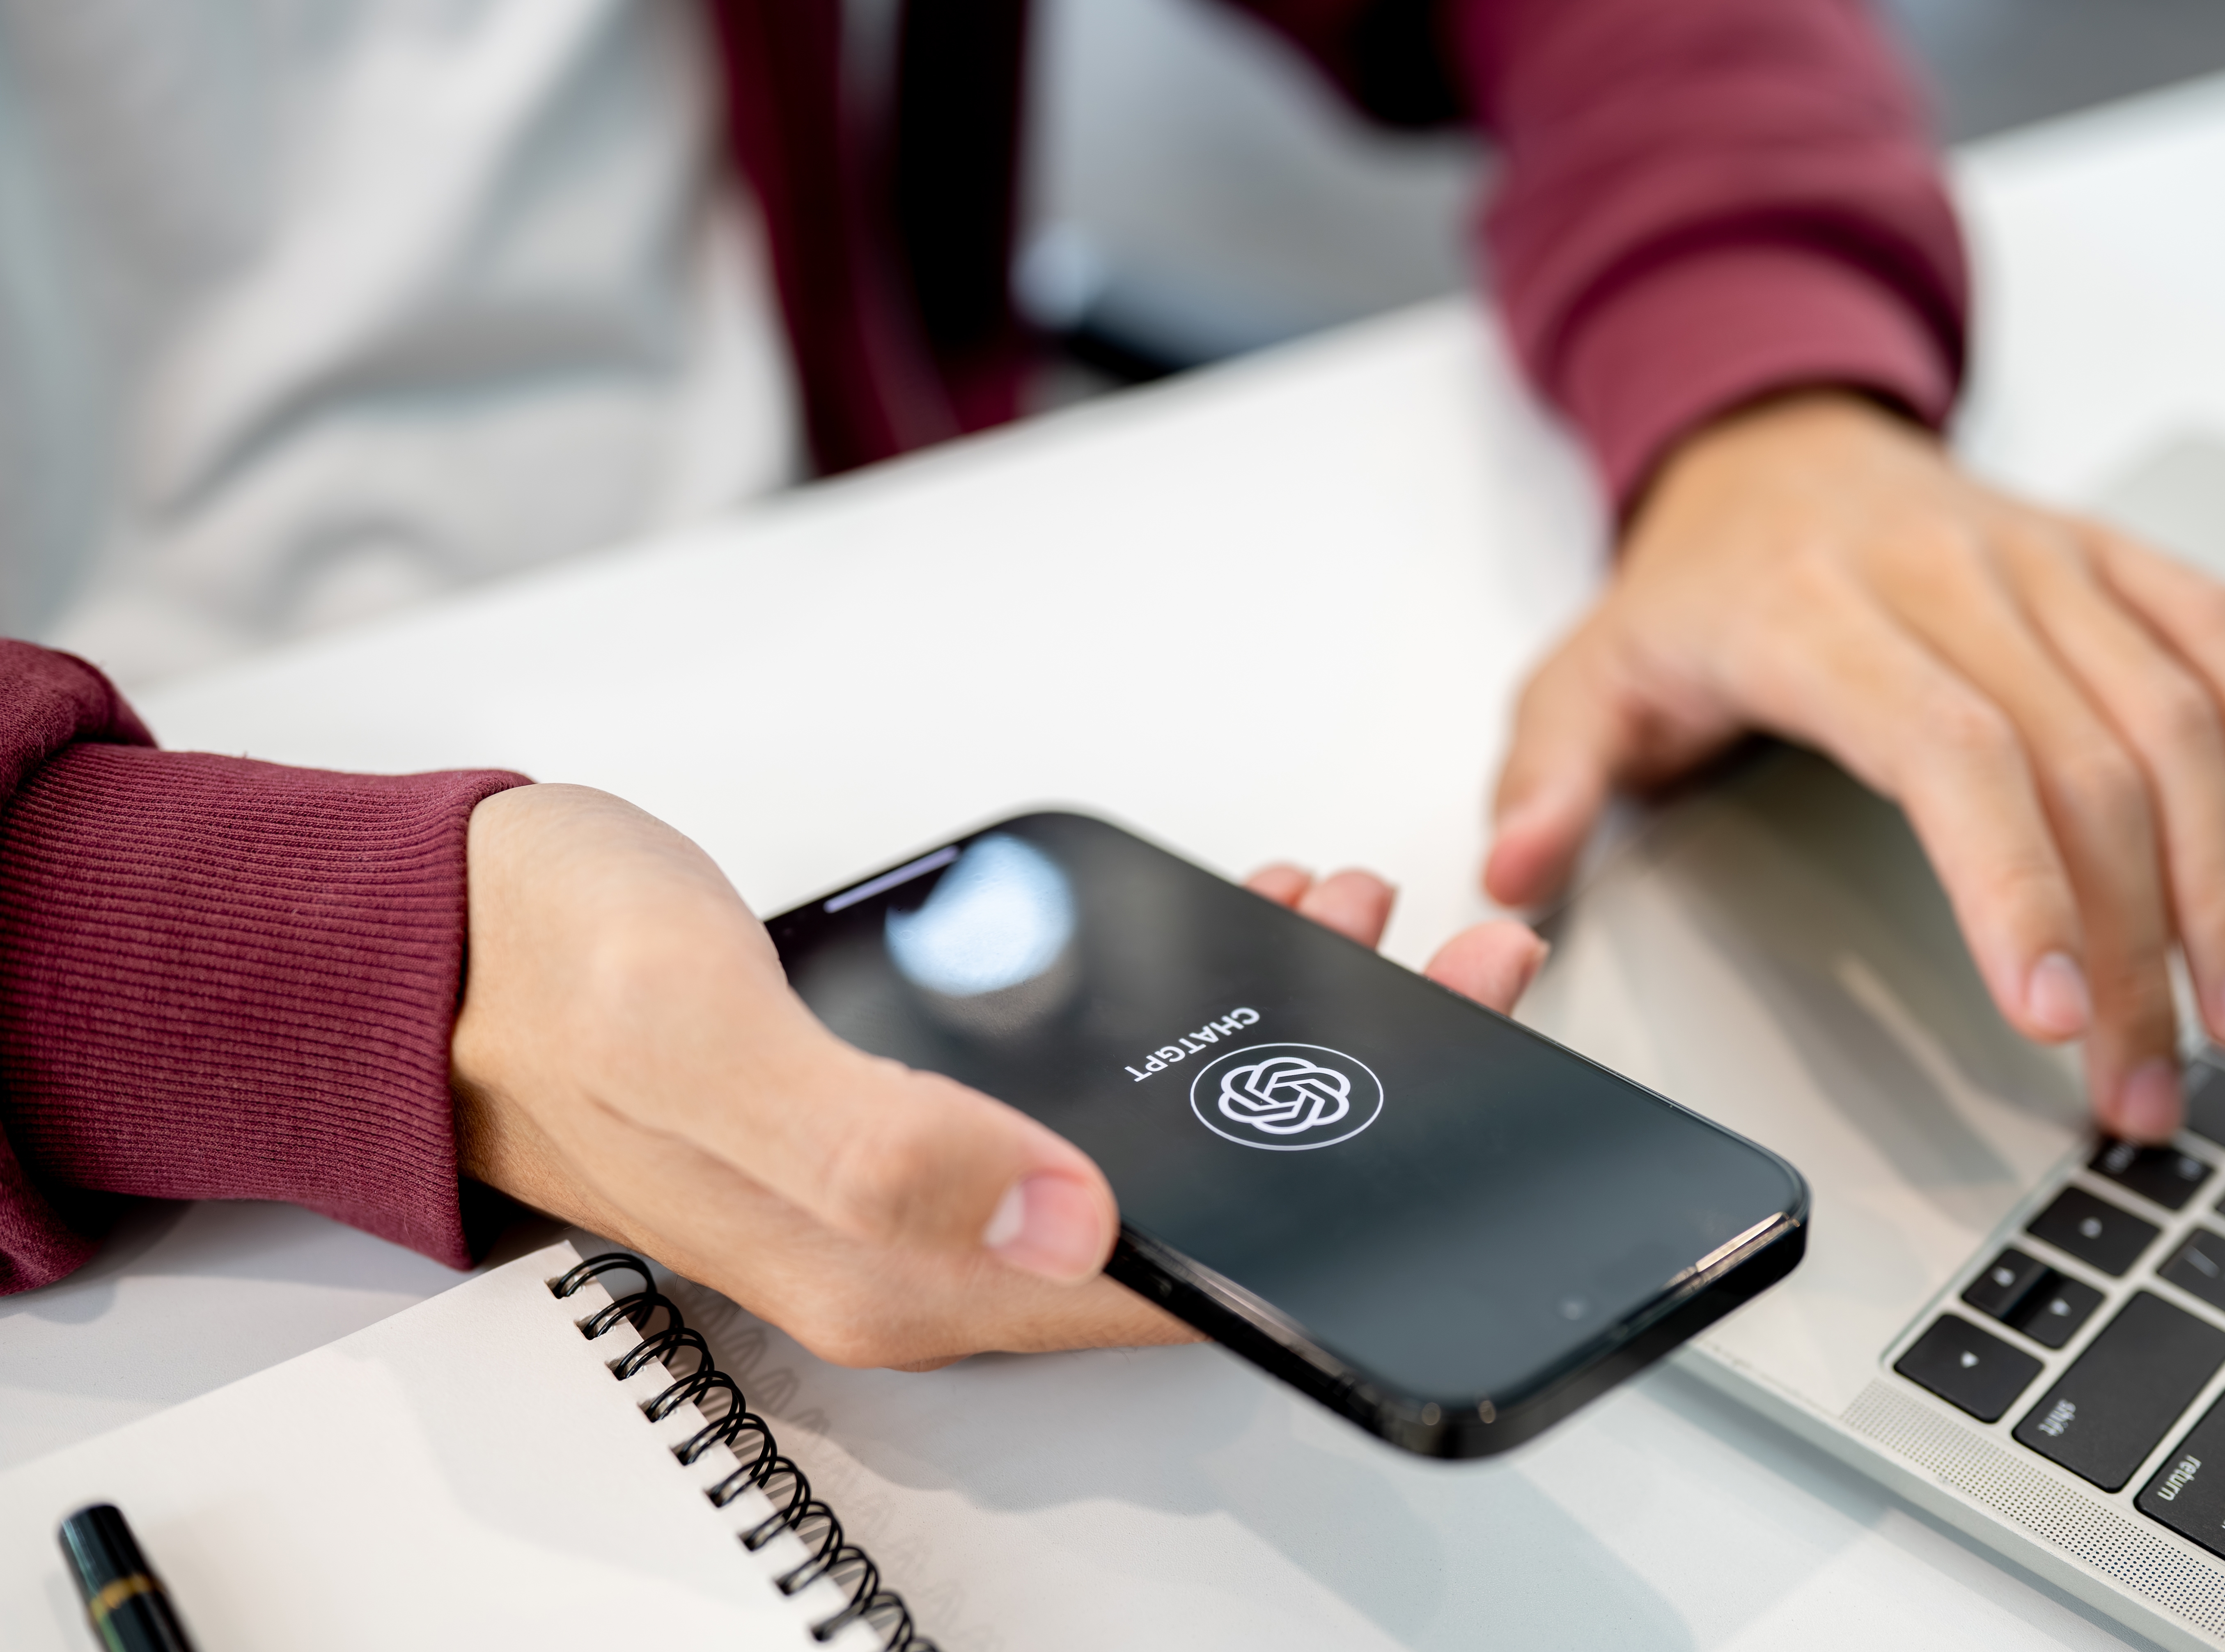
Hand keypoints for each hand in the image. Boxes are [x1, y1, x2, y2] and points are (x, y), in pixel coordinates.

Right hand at [451, 785, 1547, 1368]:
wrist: (437, 934)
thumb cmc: (548, 970)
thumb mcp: (706, 1041)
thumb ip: (878, 1146)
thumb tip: (1066, 1224)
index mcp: (891, 1269)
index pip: (1164, 1278)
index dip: (1323, 1192)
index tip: (1440, 1050)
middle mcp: (916, 1246)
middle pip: (1182, 1212)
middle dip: (1334, 1098)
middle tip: (1444, 963)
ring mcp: (912, 1178)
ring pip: (1145, 1142)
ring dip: (1261, 1038)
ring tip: (1349, 912)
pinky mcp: (903, 1106)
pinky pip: (1082, 1085)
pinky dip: (1171, 1011)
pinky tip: (1213, 928)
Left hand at [1486, 391, 2224, 1141]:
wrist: (1768, 445)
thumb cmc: (1688, 589)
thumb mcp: (1582, 676)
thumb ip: (1547, 778)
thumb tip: (1514, 875)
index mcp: (1807, 616)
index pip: (1947, 751)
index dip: (2014, 882)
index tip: (2056, 1010)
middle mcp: (1940, 575)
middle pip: (2075, 762)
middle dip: (2129, 940)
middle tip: (2147, 1083)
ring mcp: (2036, 557)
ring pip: (2163, 714)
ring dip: (2217, 877)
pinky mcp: (2101, 551)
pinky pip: (2213, 628)